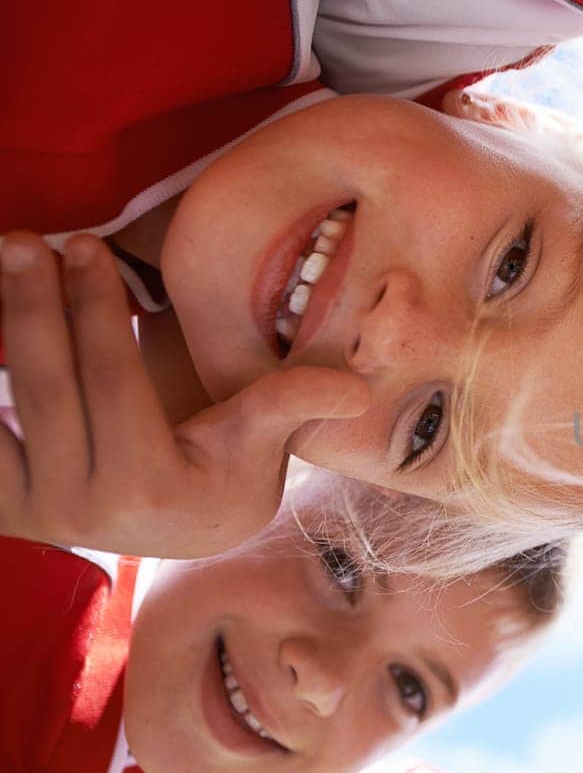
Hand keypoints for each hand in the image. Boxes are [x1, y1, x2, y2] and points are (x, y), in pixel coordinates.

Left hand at [0, 231, 368, 557]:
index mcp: (147, 489)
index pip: (112, 385)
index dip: (93, 309)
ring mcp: (32, 514)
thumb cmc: (226, 473)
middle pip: (48, 391)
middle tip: (24, 241)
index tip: (85, 243)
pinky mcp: (1, 506)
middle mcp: (81, 512)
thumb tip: (355, 388)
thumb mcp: (262, 442)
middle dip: (32, 307)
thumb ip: (291, 403)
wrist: (177, 531)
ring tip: (1, 270)